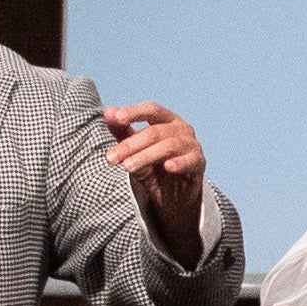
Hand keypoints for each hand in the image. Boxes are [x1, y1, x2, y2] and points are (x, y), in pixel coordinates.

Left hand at [101, 102, 210, 252]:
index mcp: (166, 119)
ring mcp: (192, 145)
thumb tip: (107, 112)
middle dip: (131, 145)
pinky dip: (179, 163)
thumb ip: (122, 130)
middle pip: (155, 132)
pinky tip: (168, 167)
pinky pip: (190, 161)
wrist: (174, 196)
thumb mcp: (135, 149)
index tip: (117, 118)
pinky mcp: (199, 163)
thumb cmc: (155, 166)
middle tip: (111, 158)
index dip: (134, 112)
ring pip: (169, 146)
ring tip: (128, 166)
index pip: (151, 110)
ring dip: (146, 156)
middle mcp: (181, 128)